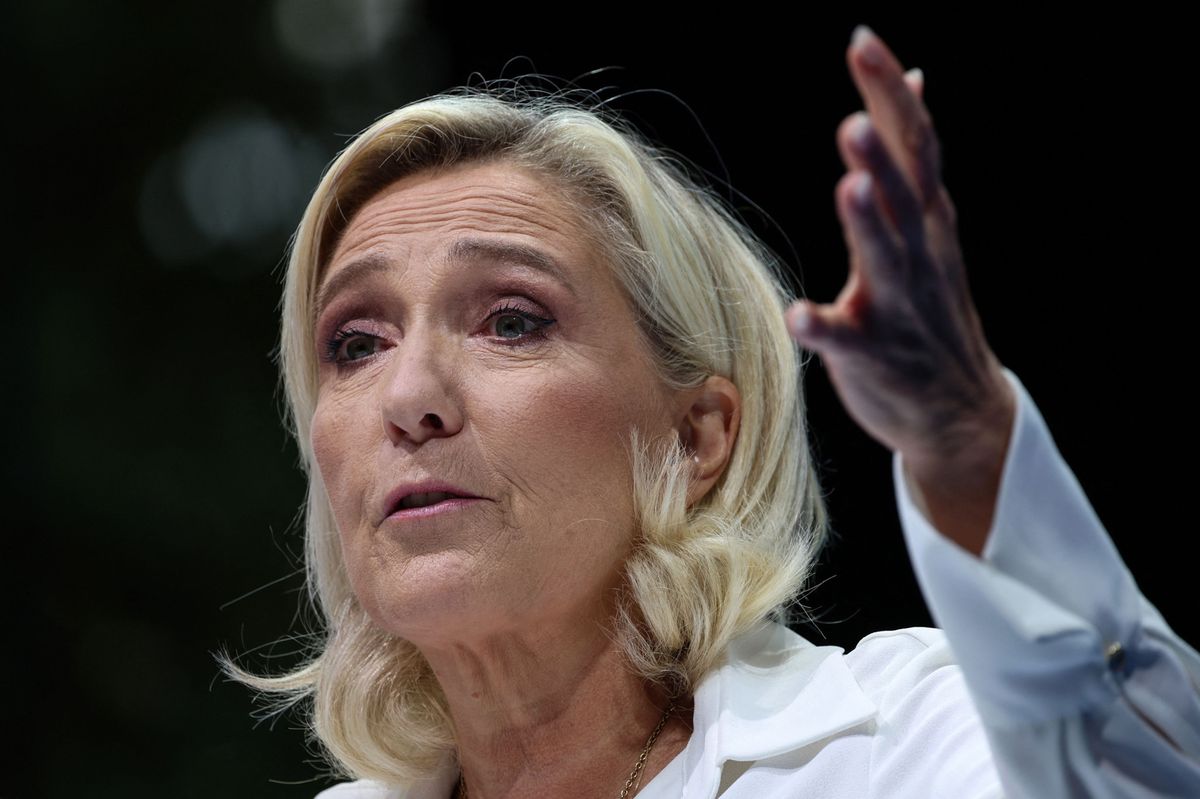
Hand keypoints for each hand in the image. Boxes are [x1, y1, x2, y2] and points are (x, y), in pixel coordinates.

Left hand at [784, 26, 1016, 553]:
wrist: (958, 408)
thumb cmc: (929, 306)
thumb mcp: (929, 222)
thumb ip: (909, 155)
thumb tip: (912, 81)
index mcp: (925, 218)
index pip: (913, 143)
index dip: (889, 94)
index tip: (863, 41)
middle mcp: (917, 253)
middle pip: (904, 192)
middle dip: (883, 152)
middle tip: (855, 115)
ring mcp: (897, 305)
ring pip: (885, 258)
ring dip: (867, 222)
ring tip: (848, 184)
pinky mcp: (873, 354)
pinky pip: (847, 340)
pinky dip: (823, 326)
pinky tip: (799, 315)